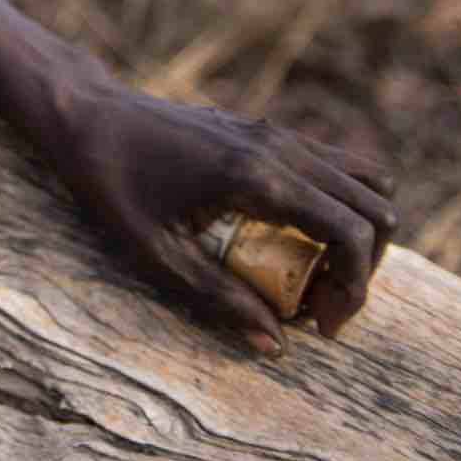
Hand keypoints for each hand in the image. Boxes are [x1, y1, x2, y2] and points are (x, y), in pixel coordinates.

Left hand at [34, 80, 400, 356]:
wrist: (85, 116)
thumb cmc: (110, 184)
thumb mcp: (154, 253)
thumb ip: (217, 299)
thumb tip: (276, 344)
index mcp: (256, 178)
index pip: (350, 232)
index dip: (353, 289)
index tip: (319, 325)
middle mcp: (279, 148)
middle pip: (376, 206)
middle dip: (363, 267)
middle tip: (316, 304)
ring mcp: (277, 133)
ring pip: (367, 180)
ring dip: (359, 233)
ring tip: (313, 272)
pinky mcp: (268, 131)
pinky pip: (336, 166)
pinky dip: (340, 206)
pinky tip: (293, 238)